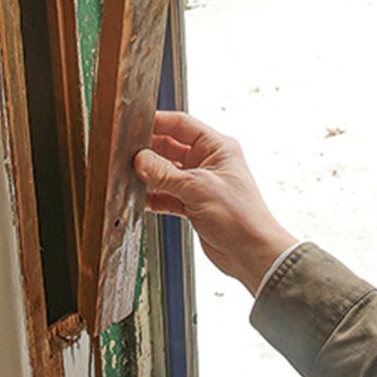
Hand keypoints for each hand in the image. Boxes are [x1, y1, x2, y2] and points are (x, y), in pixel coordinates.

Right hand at [134, 111, 296, 293]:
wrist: (252, 254)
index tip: (133, 125)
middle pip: (170, 147)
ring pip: (166, 172)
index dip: (157, 122)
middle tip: (125, 155)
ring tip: (128, 176)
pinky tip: (139, 198)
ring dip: (149, 175)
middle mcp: (208, 161)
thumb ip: (165, 174)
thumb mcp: (198, 188)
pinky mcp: (193, 204)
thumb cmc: (240, 216)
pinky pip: (167, 194)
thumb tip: (140, 159)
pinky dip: (154, 196)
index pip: (181, 124)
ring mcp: (200, 183)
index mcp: (217, 147)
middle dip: (148, 151)